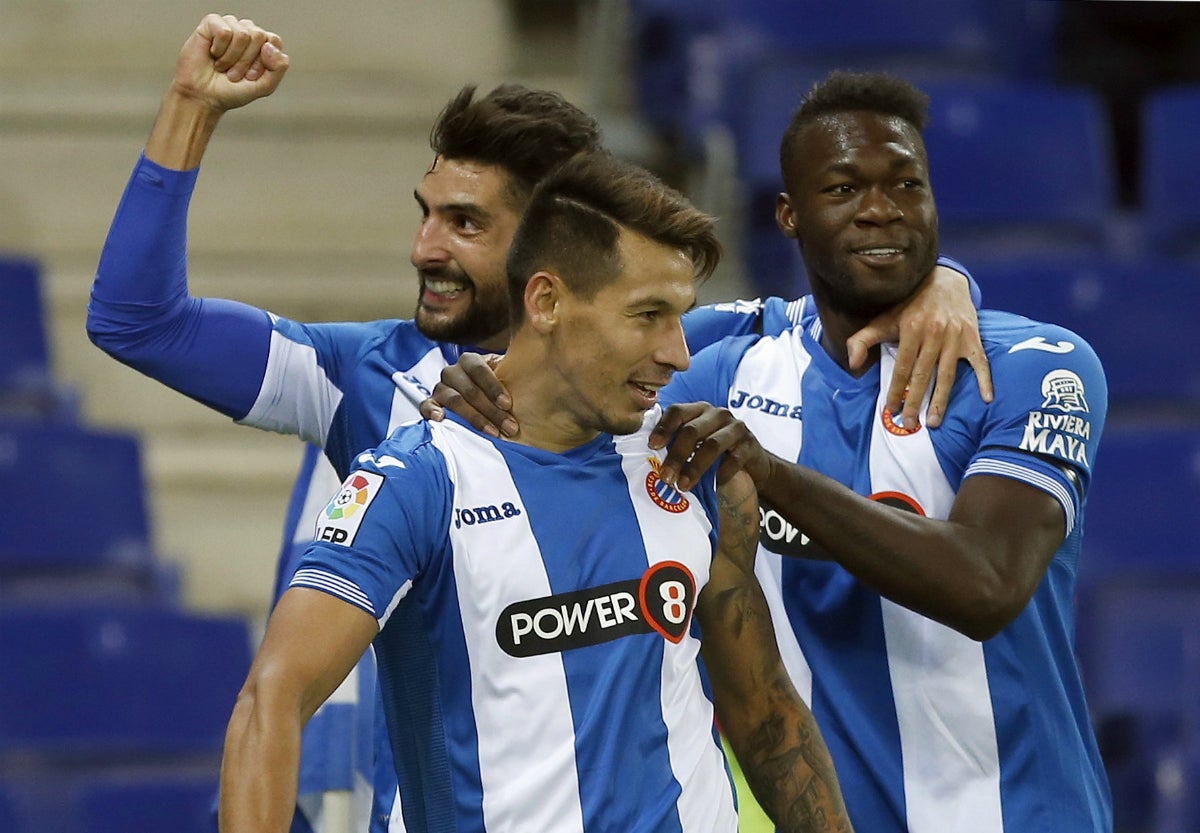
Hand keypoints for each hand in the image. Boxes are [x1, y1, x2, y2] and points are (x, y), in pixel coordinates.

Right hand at [172, 14, 288, 111]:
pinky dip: (219, 49)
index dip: (263, 61)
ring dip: (232, 57)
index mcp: (262, 44)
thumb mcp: (264, 86)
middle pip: (258, 35)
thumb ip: (279, 68)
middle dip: (246, 61)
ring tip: (223, 66)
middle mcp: (247, 31)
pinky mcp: (211, 23)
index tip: (251, 76)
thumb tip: (269, 45)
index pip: (274, 41)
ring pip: (242, 34)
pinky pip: (224, 32)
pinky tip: (213, 54)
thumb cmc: (232, 91)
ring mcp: (230, 25)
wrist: (204, 97)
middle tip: (234, 73)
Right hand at [421, 353, 516, 437]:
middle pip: (469, 389)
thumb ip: (519, 362)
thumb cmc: (499, 390)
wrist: (484, 404)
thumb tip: (537, 328)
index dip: (493, 386)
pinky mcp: (431, 404)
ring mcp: (440, 388)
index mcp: (470, 361)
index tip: (508, 404)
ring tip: (493, 433)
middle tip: (510, 427)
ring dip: (474, 418)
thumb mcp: (509, 374)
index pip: (478, 369)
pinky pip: (425, 406)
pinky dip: (431, 412)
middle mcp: (452, 372)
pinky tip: (441, 419)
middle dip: (491, 410)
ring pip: (453, 400)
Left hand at [648, 402, 770, 490]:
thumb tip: (646, 459)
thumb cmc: (716, 453)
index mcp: (699, 410)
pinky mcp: (750, 445)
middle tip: (665, 477)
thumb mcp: (697, 443)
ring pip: (711, 445)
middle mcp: (718, 414)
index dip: (663, 427)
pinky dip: (721, 473)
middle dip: (676, 455)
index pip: (677, 411)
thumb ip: (677, 443)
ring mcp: (736, 428)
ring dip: (694, 468)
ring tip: (683, 486)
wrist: (753, 463)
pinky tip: (714, 484)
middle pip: (691, 431)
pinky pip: (734, 459)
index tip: (652, 446)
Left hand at [846, 263, 992, 428]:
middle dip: (915, 401)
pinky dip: (985, 380)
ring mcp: (956, 336)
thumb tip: (852, 364)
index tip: (890, 409)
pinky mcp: (973, 337)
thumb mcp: (884, 318)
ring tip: (934, 421)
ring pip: (948, 374)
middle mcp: (935, 333)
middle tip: (909, 423)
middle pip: (924, 374)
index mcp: (912, 329)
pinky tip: (986, 399)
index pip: (902, 367)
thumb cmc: (910, 305)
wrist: (945, 281)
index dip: (896, 390)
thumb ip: (862, 339)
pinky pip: (981, 362)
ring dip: (941, 399)